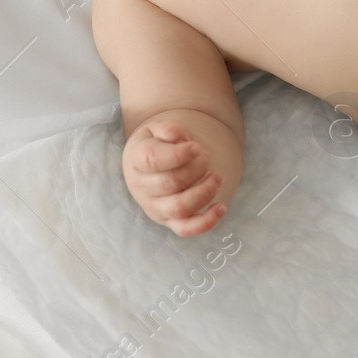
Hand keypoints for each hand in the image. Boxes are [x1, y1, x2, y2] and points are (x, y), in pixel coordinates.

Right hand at [123, 119, 226, 236]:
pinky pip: (186, 229)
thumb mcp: (159, 129)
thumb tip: (180, 139)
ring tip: (217, 176)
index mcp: (136, 160)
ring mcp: (155, 207)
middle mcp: (142, 187)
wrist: (153, 162)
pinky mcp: (169, 221)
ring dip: (205, 191)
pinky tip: (221, 207)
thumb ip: (169, 129)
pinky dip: (206, 222)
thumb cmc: (159, 143)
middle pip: (172, 182)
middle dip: (197, 167)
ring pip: (179, 207)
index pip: (153, 160)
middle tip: (205, 156)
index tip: (196, 147)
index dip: (179, 154)